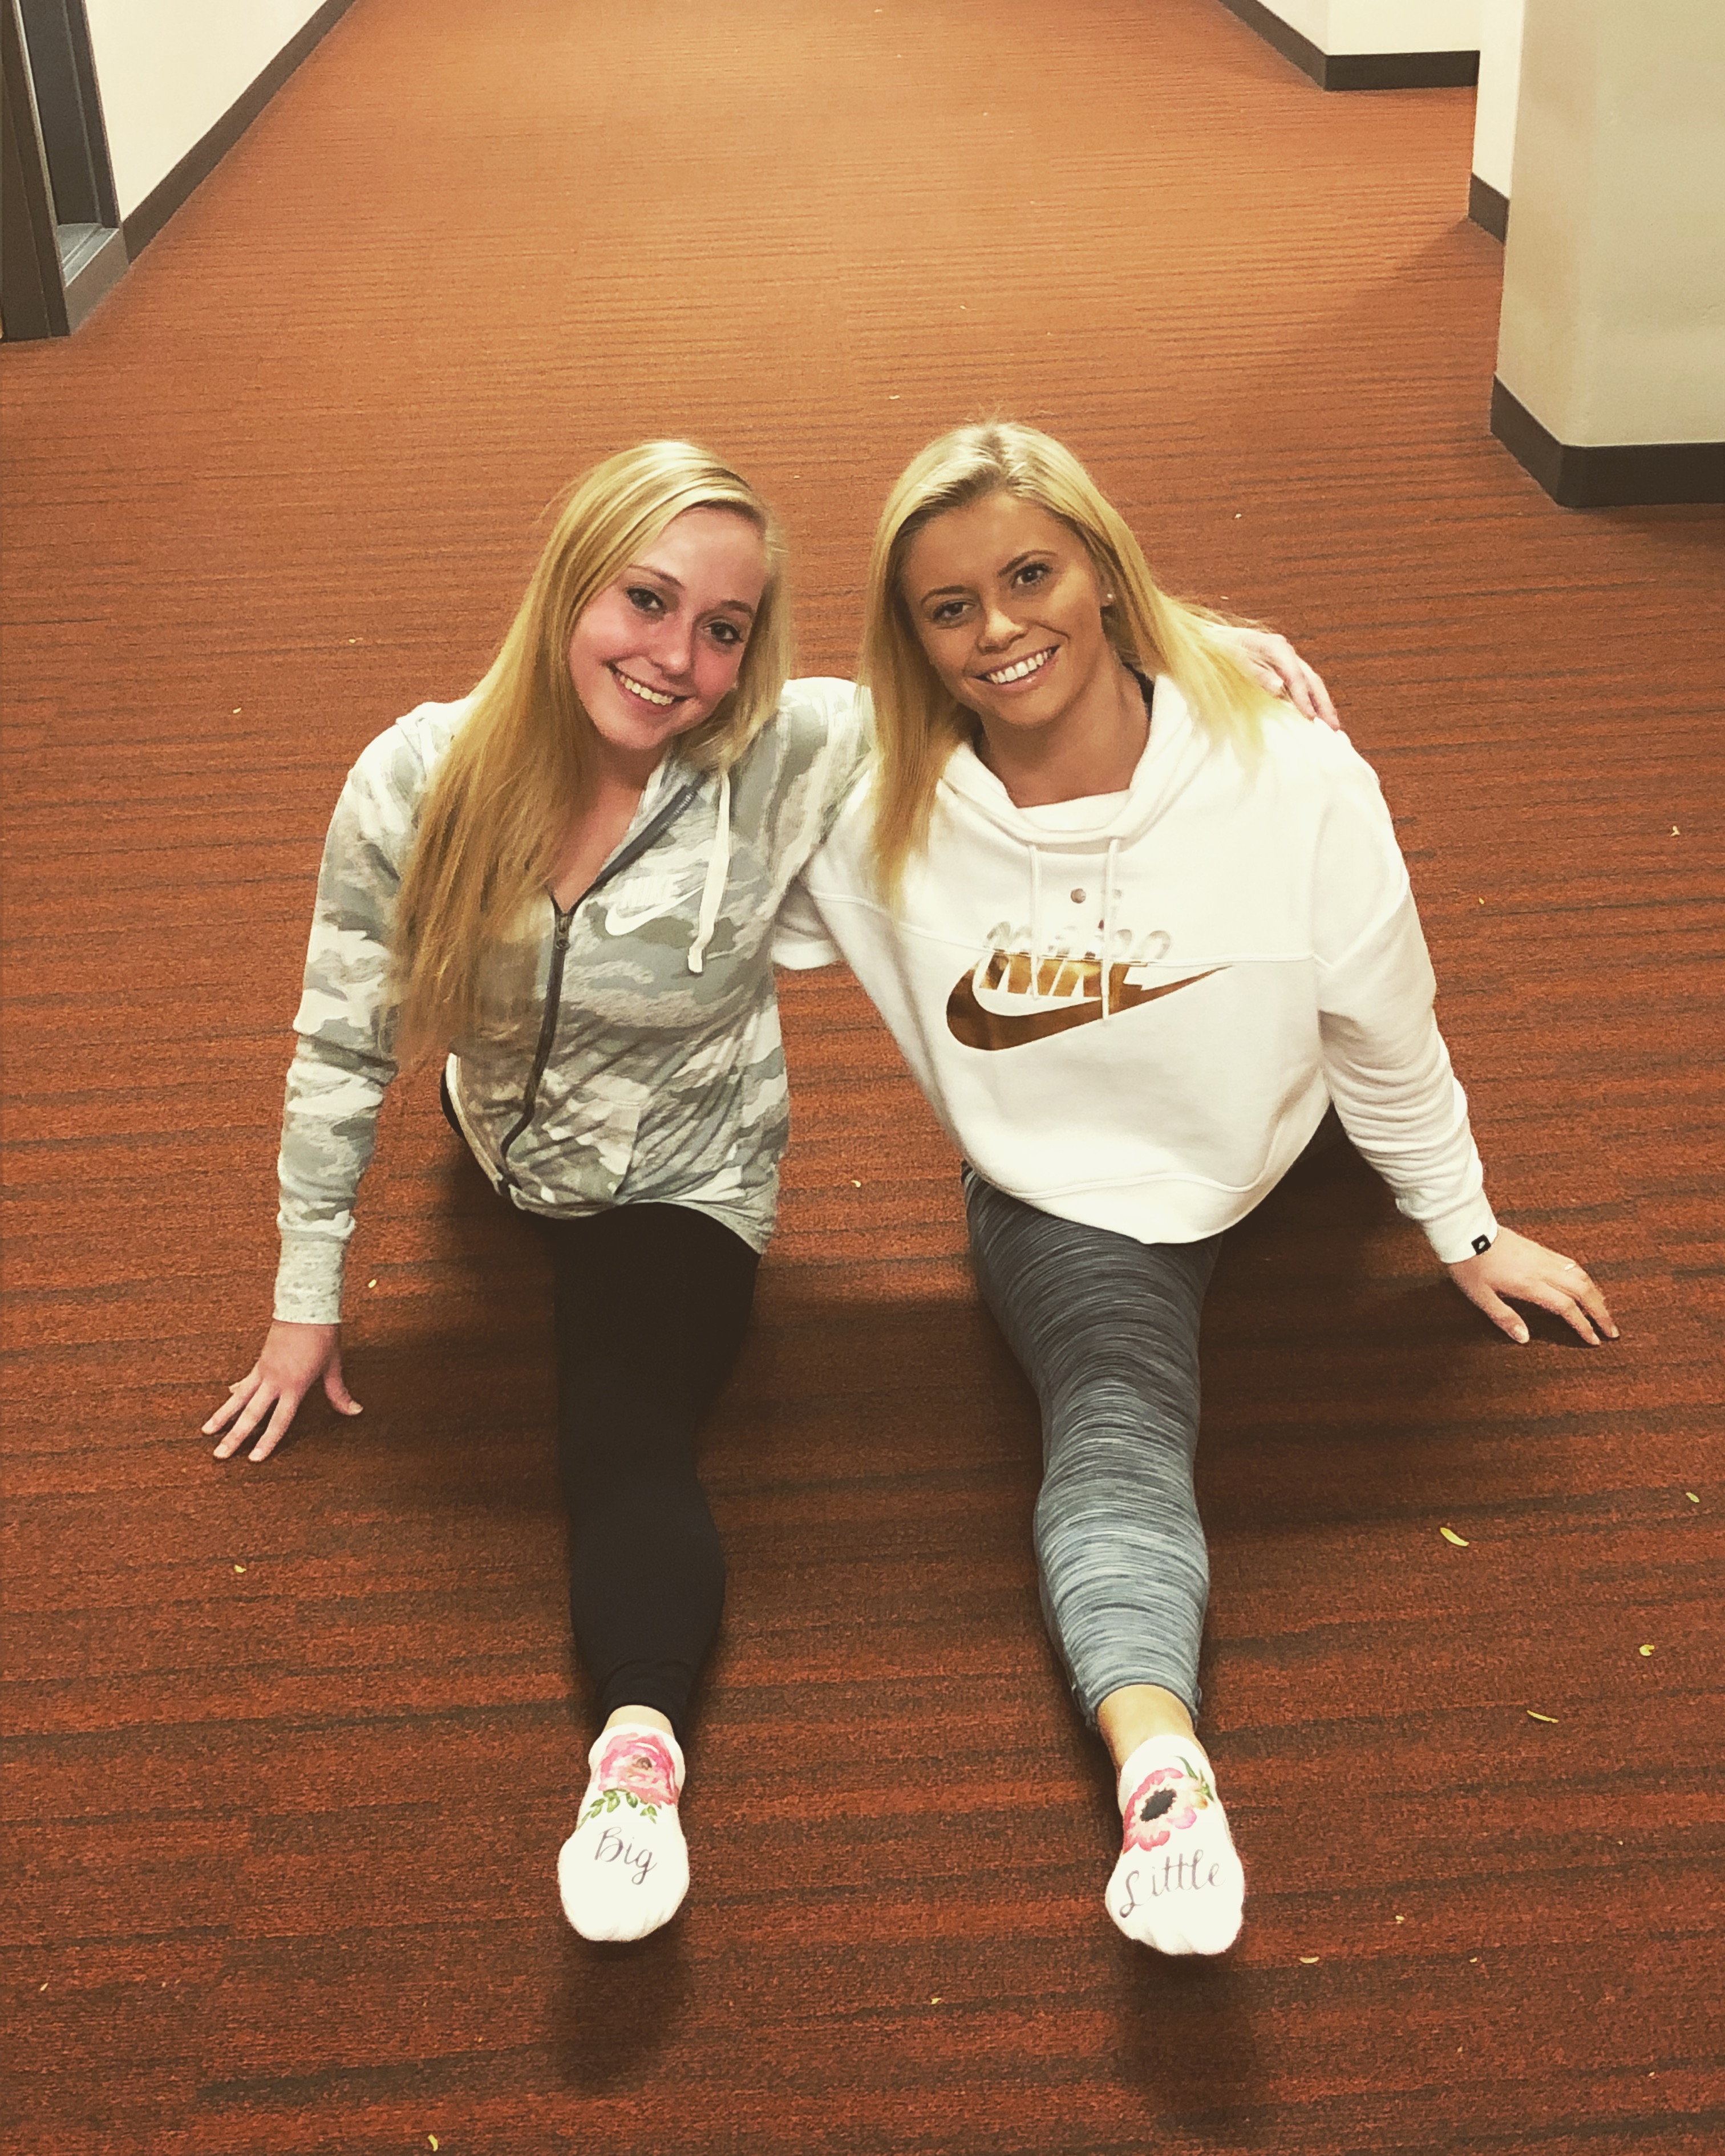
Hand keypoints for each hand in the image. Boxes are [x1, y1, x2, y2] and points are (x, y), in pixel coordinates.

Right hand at [204, 1321, 360, 1461]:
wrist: (307, 1306)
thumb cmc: (322, 1334)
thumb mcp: (333, 1366)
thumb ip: (338, 1393)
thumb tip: (355, 1411)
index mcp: (295, 1385)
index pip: (279, 1421)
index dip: (266, 1441)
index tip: (253, 1459)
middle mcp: (275, 1381)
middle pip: (251, 1415)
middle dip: (235, 1437)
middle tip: (219, 1455)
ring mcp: (264, 1370)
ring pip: (239, 1399)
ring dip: (222, 1416)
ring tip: (207, 1431)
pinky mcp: (260, 1360)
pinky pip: (245, 1382)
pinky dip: (235, 1393)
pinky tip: (227, 1398)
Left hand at [1211, 624, 1339, 729]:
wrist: (1206, 639)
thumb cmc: (1217, 650)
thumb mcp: (1231, 661)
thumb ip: (1255, 673)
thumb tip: (1278, 687)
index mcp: (1274, 646)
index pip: (1296, 676)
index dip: (1304, 698)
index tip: (1310, 717)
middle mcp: (1283, 650)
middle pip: (1311, 679)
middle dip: (1323, 703)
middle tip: (1333, 726)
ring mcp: (1284, 658)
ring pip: (1310, 681)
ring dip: (1321, 703)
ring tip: (1331, 724)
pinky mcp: (1280, 667)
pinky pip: (1300, 684)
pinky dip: (1309, 700)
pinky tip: (1314, 715)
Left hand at [1446, 1228, 1618, 1346]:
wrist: (1466, 1231)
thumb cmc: (1469, 1264)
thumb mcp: (1480, 1297)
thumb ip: (1504, 1318)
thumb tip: (1525, 1338)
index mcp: (1530, 1284)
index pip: (1566, 1308)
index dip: (1582, 1326)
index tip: (1594, 1341)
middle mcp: (1542, 1269)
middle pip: (1582, 1291)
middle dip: (1601, 1311)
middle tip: (1611, 1330)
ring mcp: (1542, 1256)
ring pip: (1580, 1274)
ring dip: (1596, 1293)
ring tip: (1604, 1310)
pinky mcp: (1539, 1248)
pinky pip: (1570, 1263)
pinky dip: (1584, 1277)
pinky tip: (1586, 1284)